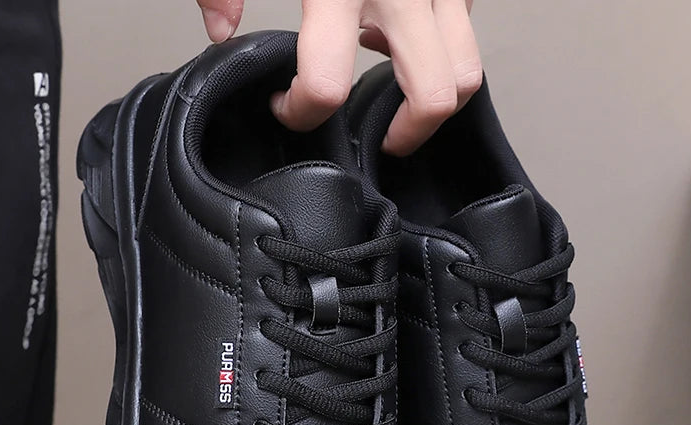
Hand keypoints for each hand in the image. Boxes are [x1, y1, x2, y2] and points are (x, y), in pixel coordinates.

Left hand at [195, 1, 481, 155]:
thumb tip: (221, 28)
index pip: (326, 82)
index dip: (301, 111)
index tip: (287, 107)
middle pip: (437, 94)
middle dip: (406, 132)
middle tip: (379, 137)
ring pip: (469, 67)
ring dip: (435, 93)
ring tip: (397, 89)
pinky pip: (467, 21)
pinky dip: (441, 41)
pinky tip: (403, 25)